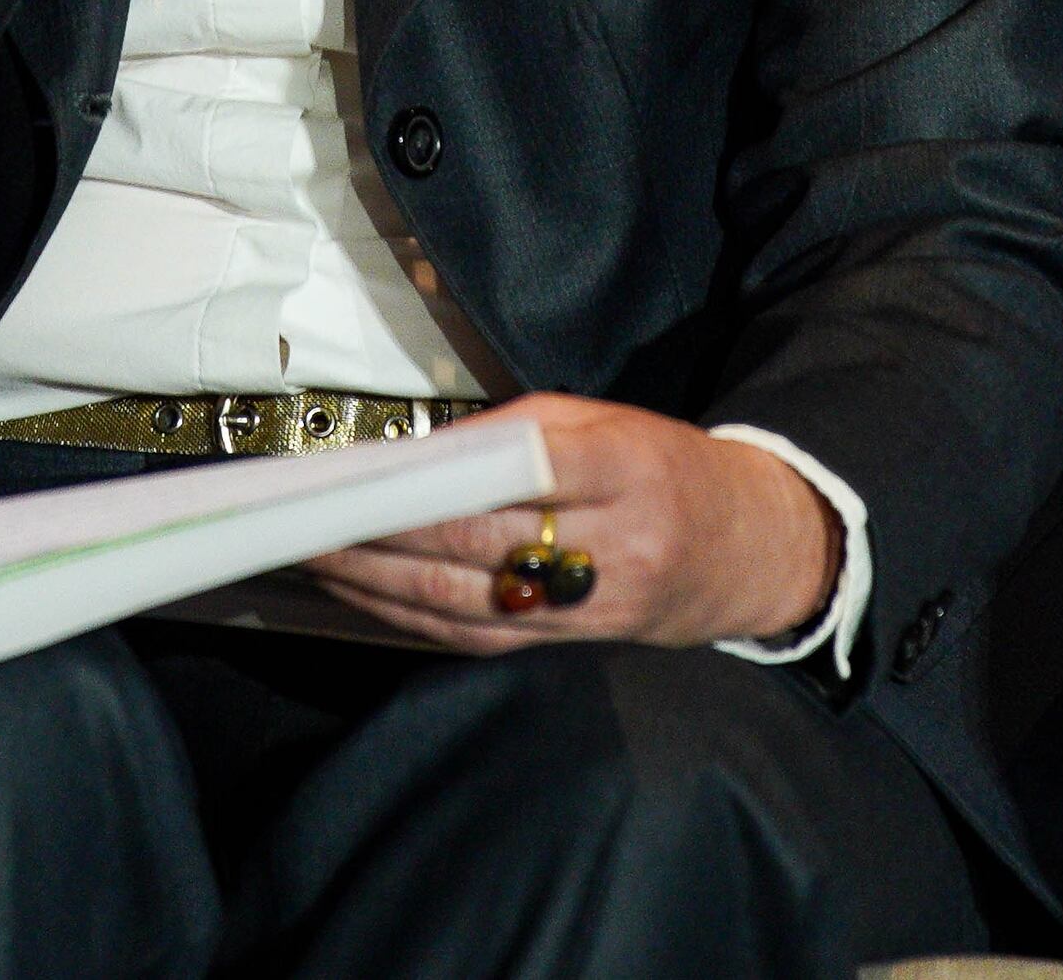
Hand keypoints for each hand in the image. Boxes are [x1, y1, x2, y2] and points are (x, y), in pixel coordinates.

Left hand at [297, 395, 839, 657]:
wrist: (750, 548)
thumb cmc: (666, 468)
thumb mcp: (609, 421)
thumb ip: (519, 432)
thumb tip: (419, 456)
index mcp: (628, 465)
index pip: (523, 468)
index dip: (440, 476)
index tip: (368, 473)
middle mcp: (617, 542)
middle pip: (481, 542)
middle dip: (385, 532)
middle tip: (312, 516)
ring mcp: (597, 604)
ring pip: (470, 600)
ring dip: (381, 582)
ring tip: (316, 556)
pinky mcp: (577, 643)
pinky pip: (483, 635)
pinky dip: (414, 618)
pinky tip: (367, 594)